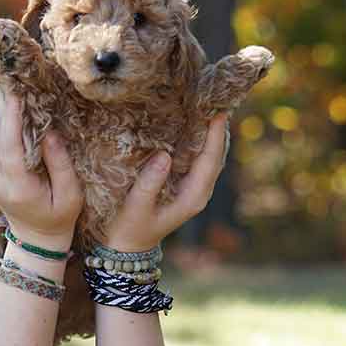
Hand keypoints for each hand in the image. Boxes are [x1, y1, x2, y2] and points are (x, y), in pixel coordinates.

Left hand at [0, 87, 82, 250]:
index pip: (9, 145)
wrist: (35, 239)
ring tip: (19, 98)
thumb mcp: (70, 195)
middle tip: (20, 86)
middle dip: (6, 109)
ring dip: (2, 115)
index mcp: (18, 187)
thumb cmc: (59, 217)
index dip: (11, 117)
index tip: (18, 93)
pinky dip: (0, 127)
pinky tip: (15, 118)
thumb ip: (60, 164)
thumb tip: (49, 132)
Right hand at [104, 113, 228, 252]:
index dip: (216, 136)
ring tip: (208, 104)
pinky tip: (193, 123)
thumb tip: (164, 156)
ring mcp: (194, 189)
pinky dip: (199, 140)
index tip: (218, 111)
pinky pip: (199, 158)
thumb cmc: (130, 228)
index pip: (210, 162)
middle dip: (218, 128)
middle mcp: (199, 192)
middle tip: (216, 98)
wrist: (127, 247)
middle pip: (216, 155)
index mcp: (193, 198)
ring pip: (210, 156)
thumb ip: (149, 184)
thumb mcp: (135, 207)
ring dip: (211, 132)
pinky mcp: (185, 184)